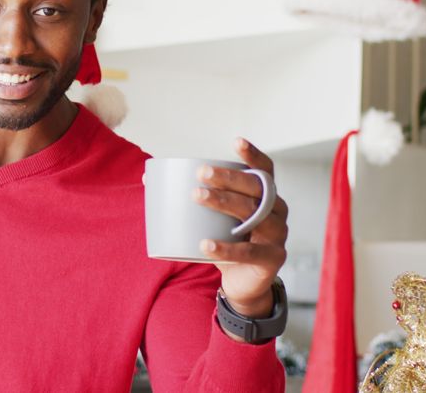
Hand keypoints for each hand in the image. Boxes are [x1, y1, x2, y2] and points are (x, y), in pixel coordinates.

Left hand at [195, 138, 288, 319]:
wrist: (242, 283)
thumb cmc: (228, 241)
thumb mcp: (212, 218)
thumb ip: (191, 198)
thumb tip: (147, 179)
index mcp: (265, 196)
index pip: (265, 171)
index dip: (253, 155)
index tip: (235, 142)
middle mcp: (277, 211)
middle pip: (257, 189)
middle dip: (229, 178)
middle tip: (201, 174)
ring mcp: (277, 235)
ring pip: (255, 215)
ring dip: (225, 203)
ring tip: (197, 197)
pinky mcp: (272, 259)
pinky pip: (248, 252)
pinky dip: (226, 248)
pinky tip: (205, 243)